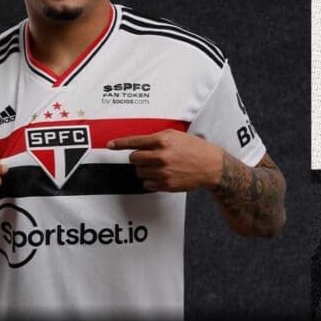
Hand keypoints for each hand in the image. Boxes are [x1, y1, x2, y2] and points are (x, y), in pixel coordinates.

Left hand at [107, 129, 223, 191]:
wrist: (211, 165)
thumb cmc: (193, 148)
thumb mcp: (175, 135)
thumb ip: (156, 138)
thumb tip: (138, 143)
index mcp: (163, 140)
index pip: (135, 141)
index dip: (119, 143)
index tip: (109, 145)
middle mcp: (162, 156)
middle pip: (134, 158)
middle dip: (137, 158)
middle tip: (147, 157)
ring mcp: (164, 172)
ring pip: (139, 172)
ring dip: (144, 169)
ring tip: (158, 166)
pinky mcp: (166, 184)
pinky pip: (147, 184)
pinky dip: (150, 180)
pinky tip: (160, 176)